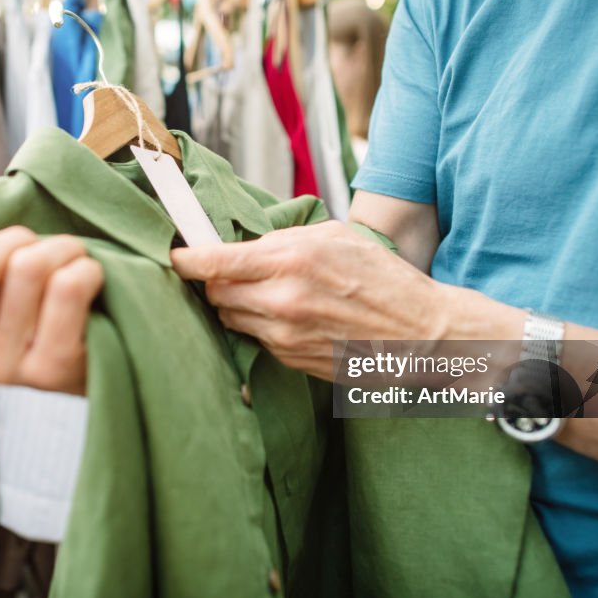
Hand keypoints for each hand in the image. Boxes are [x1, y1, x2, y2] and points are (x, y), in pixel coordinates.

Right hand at [0, 227, 102, 393]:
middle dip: (15, 239)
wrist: (115, 346)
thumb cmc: (48, 297)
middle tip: (42, 254)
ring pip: (25, 267)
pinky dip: (86, 269)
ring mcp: (6, 371)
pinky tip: (91, 283)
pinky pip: (65, 288)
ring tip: (74, 265)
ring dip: (61, 249)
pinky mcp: (53, 372)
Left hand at [170, 221, 451, 378]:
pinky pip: (256, 339)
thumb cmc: (384, 279)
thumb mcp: (336, 237)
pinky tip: (290, 316)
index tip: (177, 255)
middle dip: (216, 281)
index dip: (187, 258)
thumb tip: (243, 244)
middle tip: (229, 271)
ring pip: (231, 318)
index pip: (214, 262)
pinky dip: (261, 325)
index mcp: (291, 261)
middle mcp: (282, 301)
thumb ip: (283, 239)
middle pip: (215, 293)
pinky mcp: (290, 360)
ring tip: (268, 293)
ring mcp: (284, 336)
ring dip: (238, 305)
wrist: (420, 336)